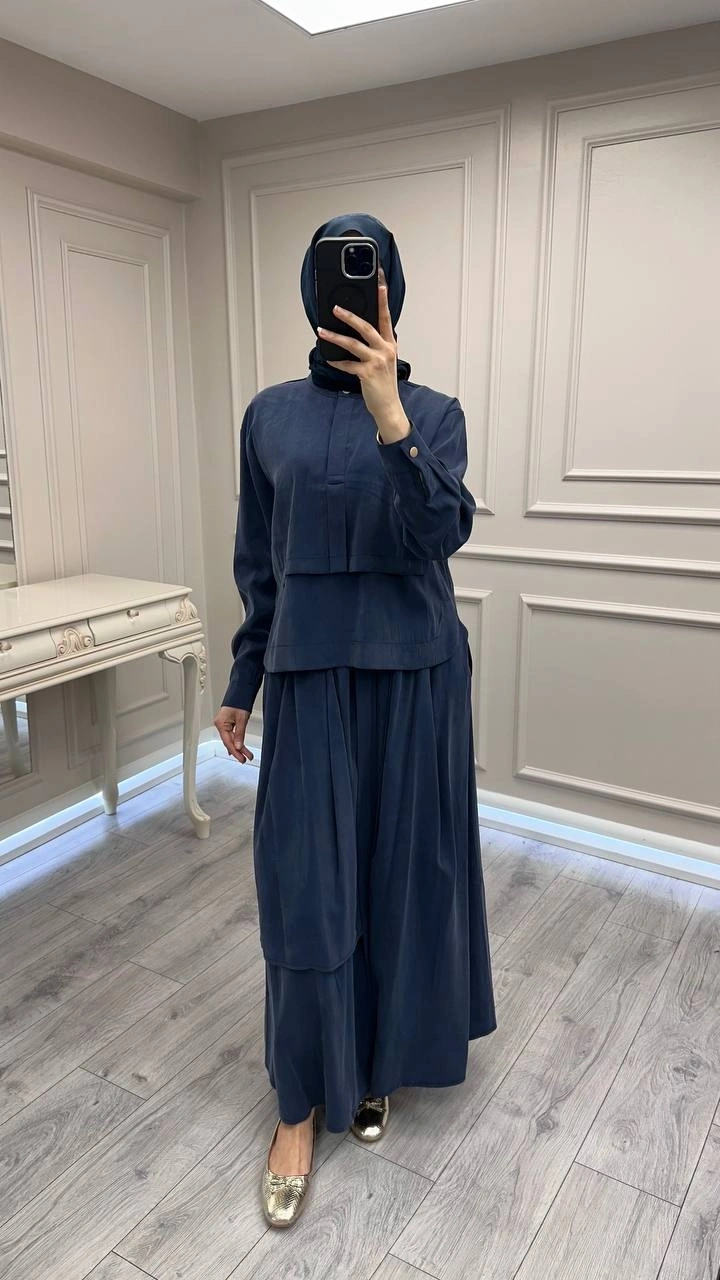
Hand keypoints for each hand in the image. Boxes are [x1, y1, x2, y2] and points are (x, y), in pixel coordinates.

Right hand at [214, 705, 253, 763]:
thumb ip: (240, 734)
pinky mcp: (227, 723)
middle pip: (229, 742)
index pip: (228, 742)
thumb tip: (238, 746)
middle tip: (245, 759)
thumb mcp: (242, 719)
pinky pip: (230, 735)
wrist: (240, 692)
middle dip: (238, 751)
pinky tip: (238, 748)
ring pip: (230, 739)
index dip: (235, 752)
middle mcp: (220, 725)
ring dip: (238, 747)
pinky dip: (236, 741)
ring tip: (246, 755)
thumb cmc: (239, 702)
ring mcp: (223, 724)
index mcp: (221, 724)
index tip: (242, 759)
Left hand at [318, 269, 409, 437]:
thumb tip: (355, 332)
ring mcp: (377, 361)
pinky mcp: (367, 373)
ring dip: (335, 337)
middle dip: (349, 316)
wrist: (388, 406)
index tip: (380, 283)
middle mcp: (385, 350)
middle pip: (366, 327)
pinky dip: (337, 362)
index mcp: (389, 344)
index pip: (386, 316)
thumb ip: (375, 345)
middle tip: (336, 308)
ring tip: (322, 331)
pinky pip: (347, 364)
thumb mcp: (384, 360)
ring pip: (353, 344)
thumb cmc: (384, 383)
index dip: (383, 299)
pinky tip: (329, 358)